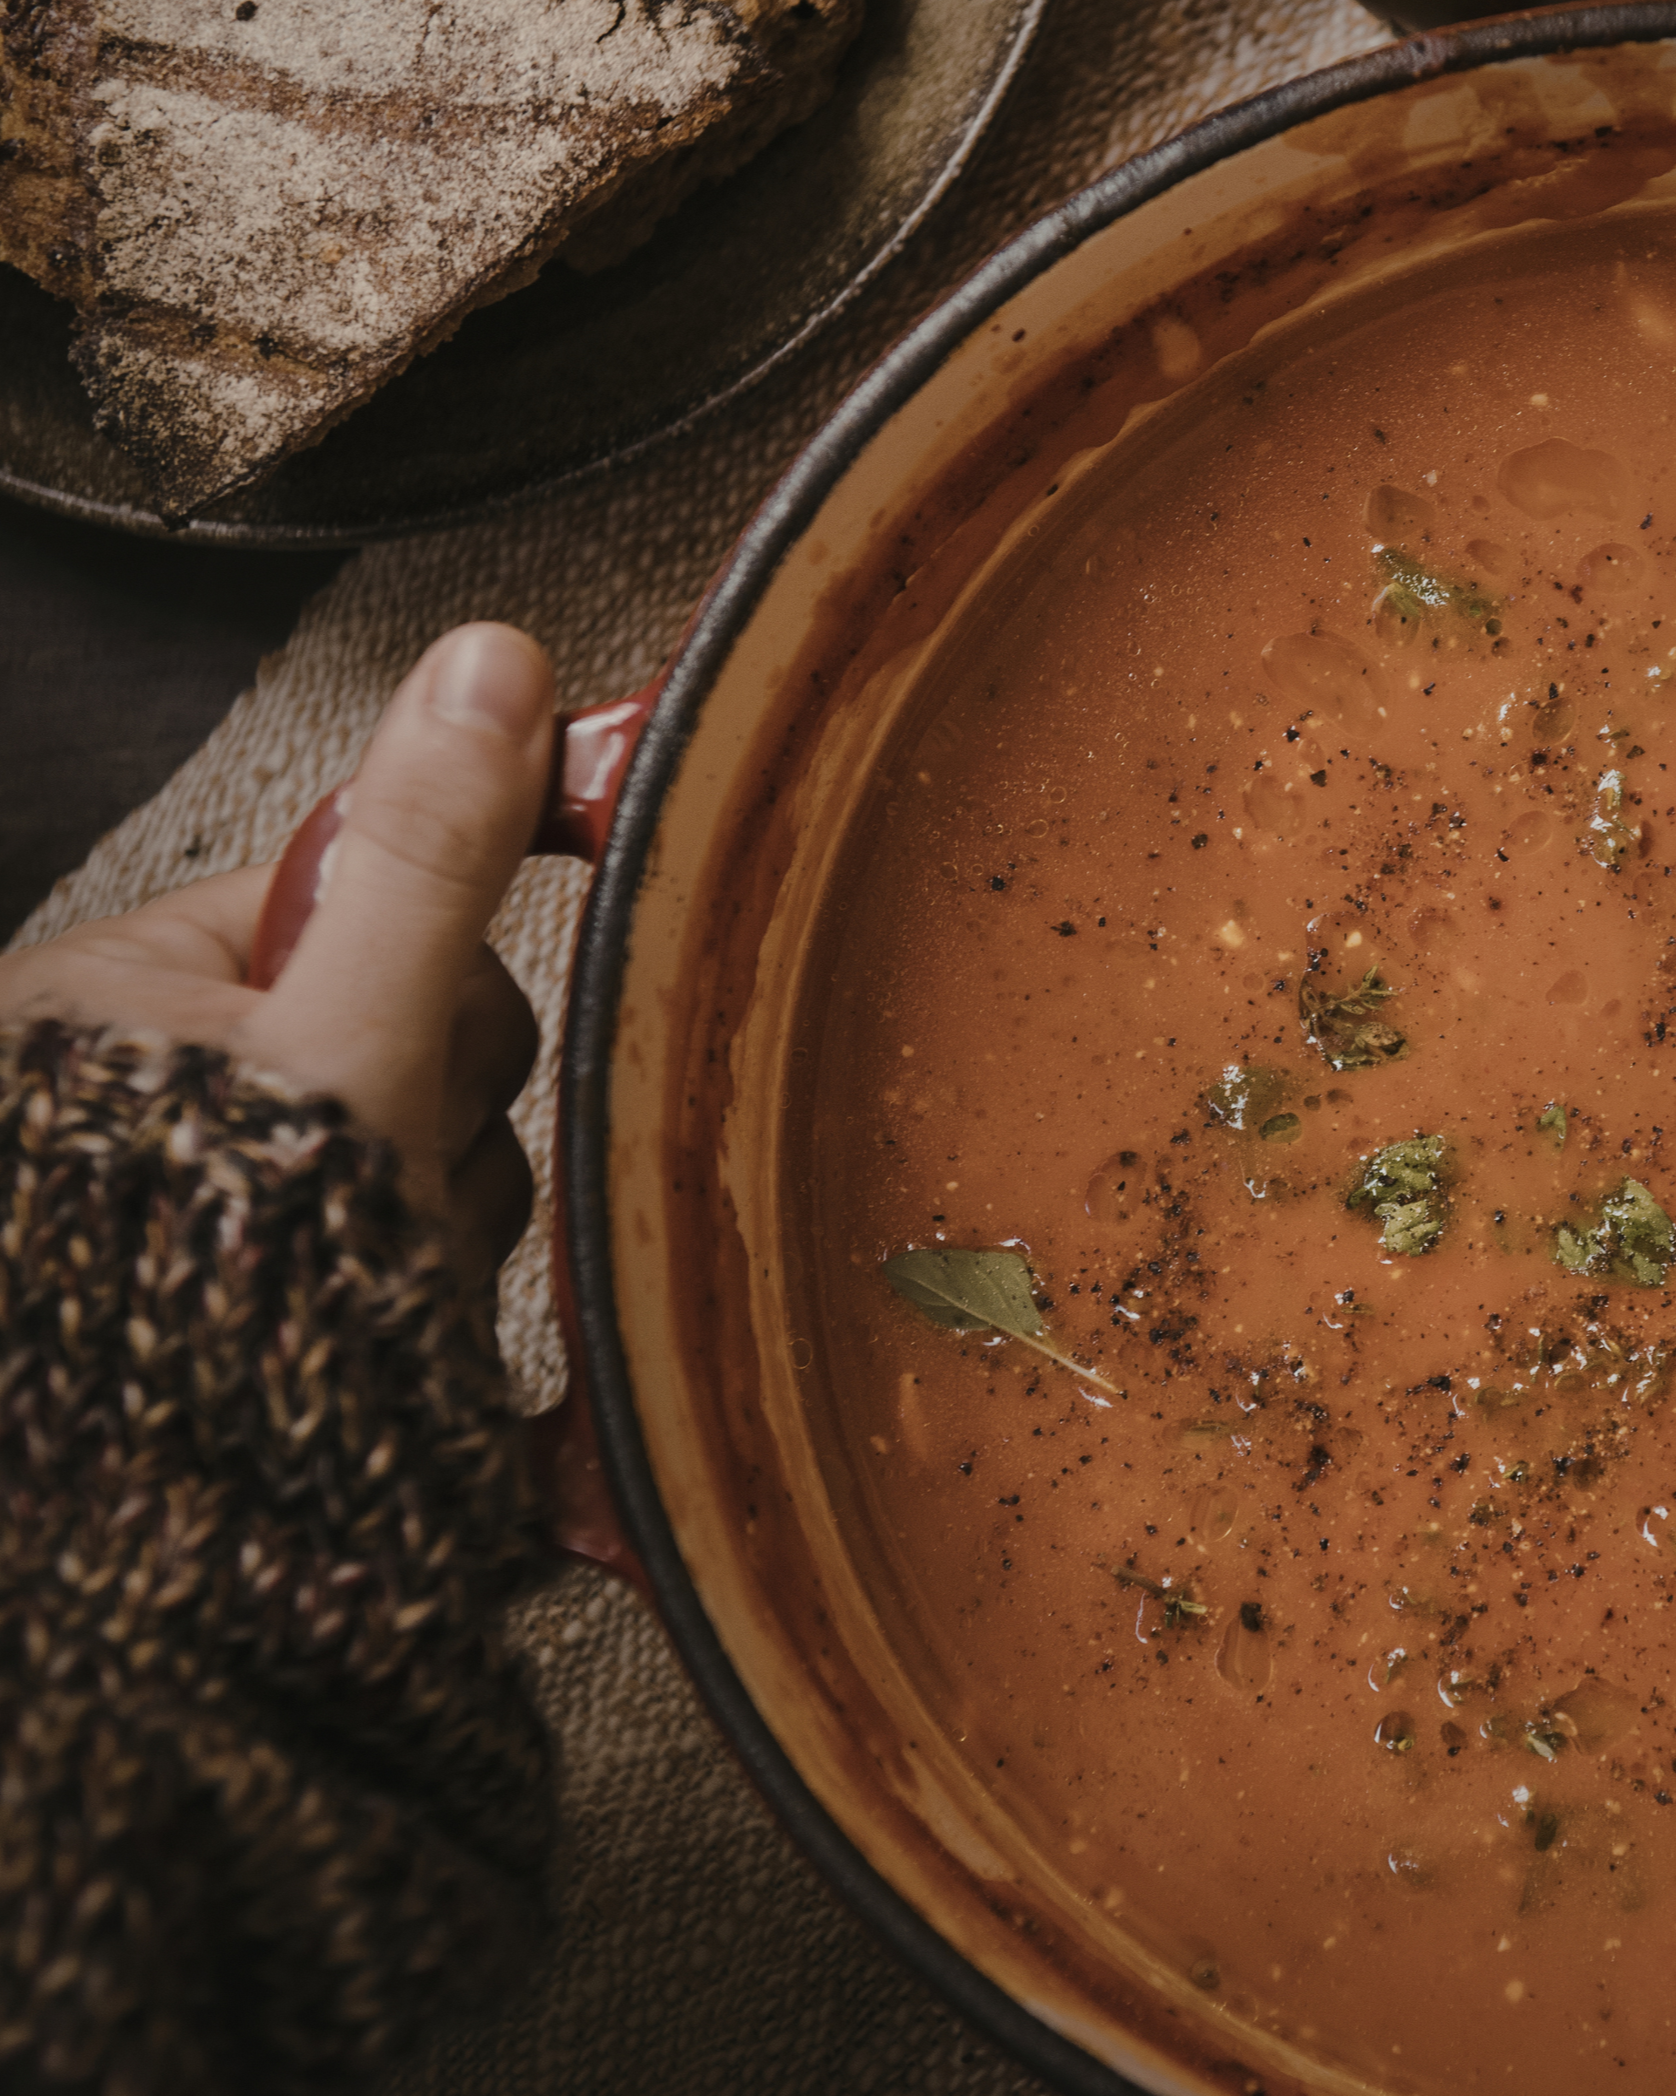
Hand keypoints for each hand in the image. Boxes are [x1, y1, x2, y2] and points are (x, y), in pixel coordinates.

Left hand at [0, 623, 553, 1279]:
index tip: (420, 1045)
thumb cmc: (205, 1299)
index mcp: (121, 995)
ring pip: (414, 1144)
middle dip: (430, 1119)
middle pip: (399, 1028)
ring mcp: (215, 1193)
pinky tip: (384, 1336)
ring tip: (370, 1293)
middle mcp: (159, 1087)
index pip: (346, 898)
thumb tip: (491, 662)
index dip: (421, 974)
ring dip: (435, 1220)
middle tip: (383, 1185)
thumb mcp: (342, 1049)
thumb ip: (427, 862)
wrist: (180, 1566)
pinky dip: (419, 1287)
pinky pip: (401, 1239)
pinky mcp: (272, 1286)